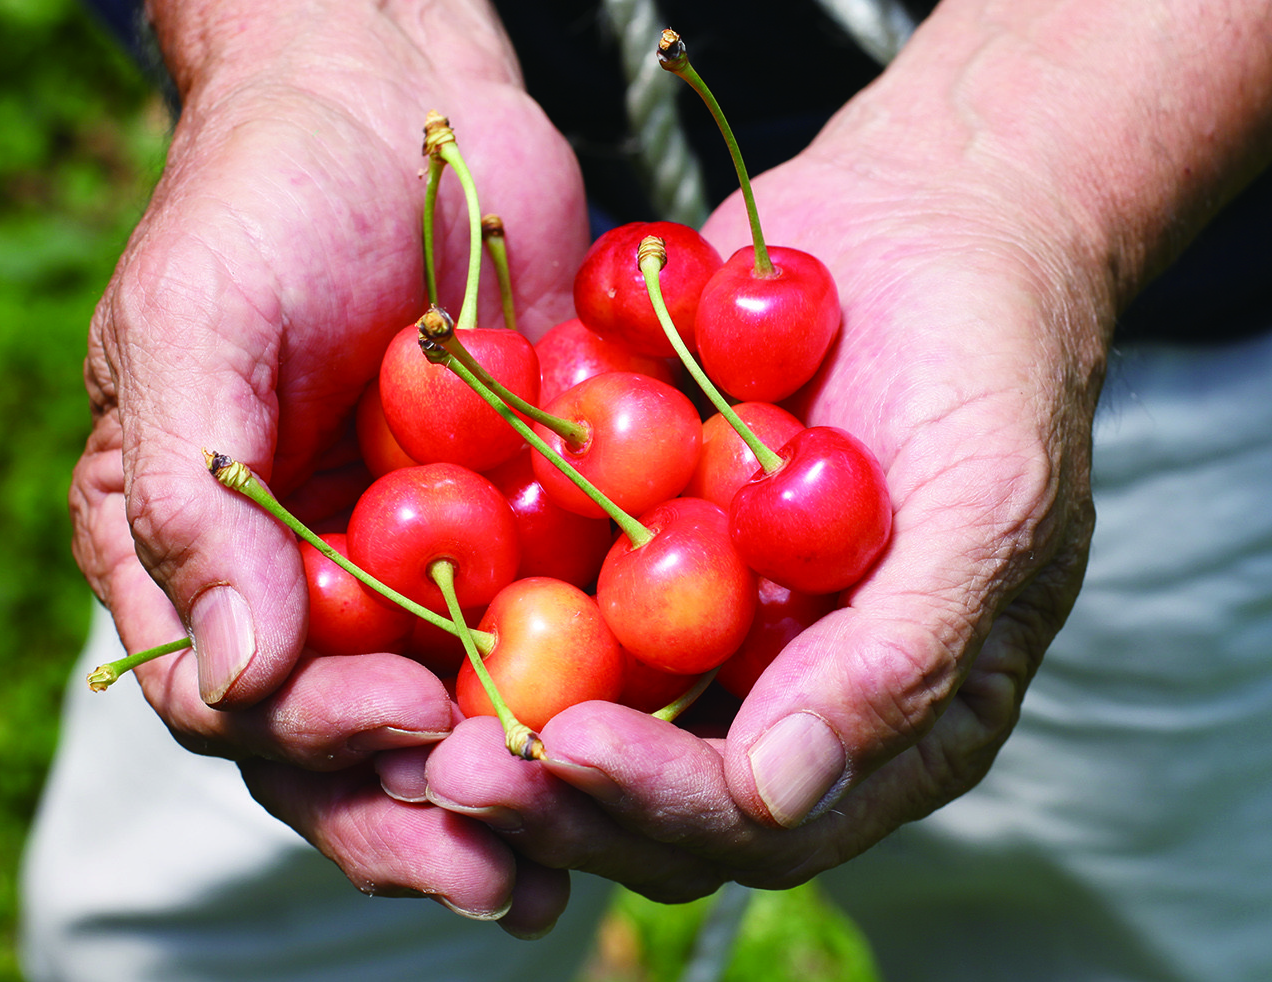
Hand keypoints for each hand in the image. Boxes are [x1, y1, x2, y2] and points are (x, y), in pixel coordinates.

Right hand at [68, 0, 586, 932]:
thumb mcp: (194, 326)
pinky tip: (643, 742)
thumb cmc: (267, 195)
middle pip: (347, 743)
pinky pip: (541, 625)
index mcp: (198, 556)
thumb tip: (235, 683)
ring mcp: (407, 565)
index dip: (312, 743)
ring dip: (508, 787)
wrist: (398, 102)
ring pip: (451, 710)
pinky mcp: (509, 528)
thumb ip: (195, 504)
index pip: (234, 702)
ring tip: (569, 868)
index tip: (403, 726)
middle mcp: (301, 582)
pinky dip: (582, 690)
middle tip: (503, 870)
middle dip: (419, 811)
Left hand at [417, 140, 1103, 894]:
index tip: (565, 750)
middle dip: (552, 793)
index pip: (763, 818)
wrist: (925, 218)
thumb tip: (780, 796)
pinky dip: (492, 605)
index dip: (660, 800)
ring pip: (589, 711)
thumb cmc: (989, 357)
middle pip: (655, 792)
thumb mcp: (985, 502)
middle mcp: (783, 690)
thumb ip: (900, 656)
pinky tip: (407, 596)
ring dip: (497, 720)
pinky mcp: (641, 545)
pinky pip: (558, 596)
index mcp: (886, 720)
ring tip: (400, 708)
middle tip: (447, 765)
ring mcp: (707, 622)